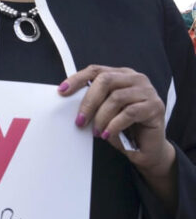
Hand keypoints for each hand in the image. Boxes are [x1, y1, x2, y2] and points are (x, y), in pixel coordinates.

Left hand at [59, 65, 175, 180]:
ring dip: (101, 117)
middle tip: (79, 121)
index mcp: (121, 75)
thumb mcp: (103, 112)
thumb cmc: (122, 128)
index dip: (78, 79)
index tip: (62, 91)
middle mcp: (135, 79)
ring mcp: (147, 91)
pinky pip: (129, 113)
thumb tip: (68, 103)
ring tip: (96, 132)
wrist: (146, 148)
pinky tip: (107, 134)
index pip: (96, 71)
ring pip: (116, 97)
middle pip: (105, 81)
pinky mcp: (155, 106)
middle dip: (88, 102)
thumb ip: (92, 103)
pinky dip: (114, 125)